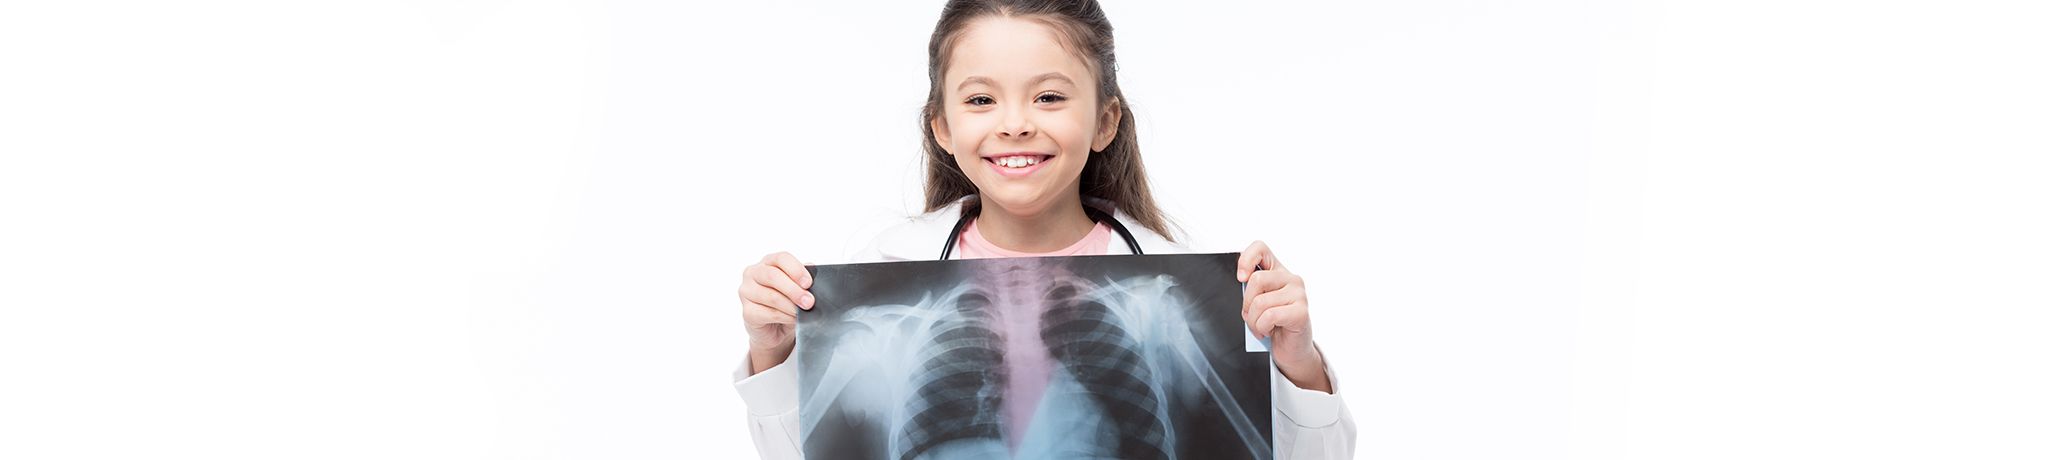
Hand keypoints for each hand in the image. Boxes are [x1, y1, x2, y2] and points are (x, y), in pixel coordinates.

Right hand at [739, 251, 813, 374]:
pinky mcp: (746, 311)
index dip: (796, 269)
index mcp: (767, 262)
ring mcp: (746, 292)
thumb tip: (814, 272)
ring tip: (803, 313)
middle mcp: (753, 273)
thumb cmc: (786, 303)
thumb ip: (802, 279)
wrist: (775, 330)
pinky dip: (784, 317)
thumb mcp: (797, 288)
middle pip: (773, 276)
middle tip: (809, 302)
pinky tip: (792, 319)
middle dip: (794, 290)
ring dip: (791, 306)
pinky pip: (767, 313)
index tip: (808, 283)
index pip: (780, 258)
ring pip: (771, 297)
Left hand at [1238, 241, 1332, 392]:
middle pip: (1256, 279)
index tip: (1240, 278)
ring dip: (1254, 321)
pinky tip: (1268, 331)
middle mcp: (1291, 279)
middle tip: (1251, 316)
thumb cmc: (1273, 325)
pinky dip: (1262, 327)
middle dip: (1246, 304)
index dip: (1246, 259)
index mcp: (1278, 271)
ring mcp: (1299, 294)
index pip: (1260, 248)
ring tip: (1260, 327)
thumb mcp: (1258, 303)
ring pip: (1260, 302)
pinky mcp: (1301, 312)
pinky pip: (1270, 315)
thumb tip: (1240, 281)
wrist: (1292, 351)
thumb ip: (1251, 289)